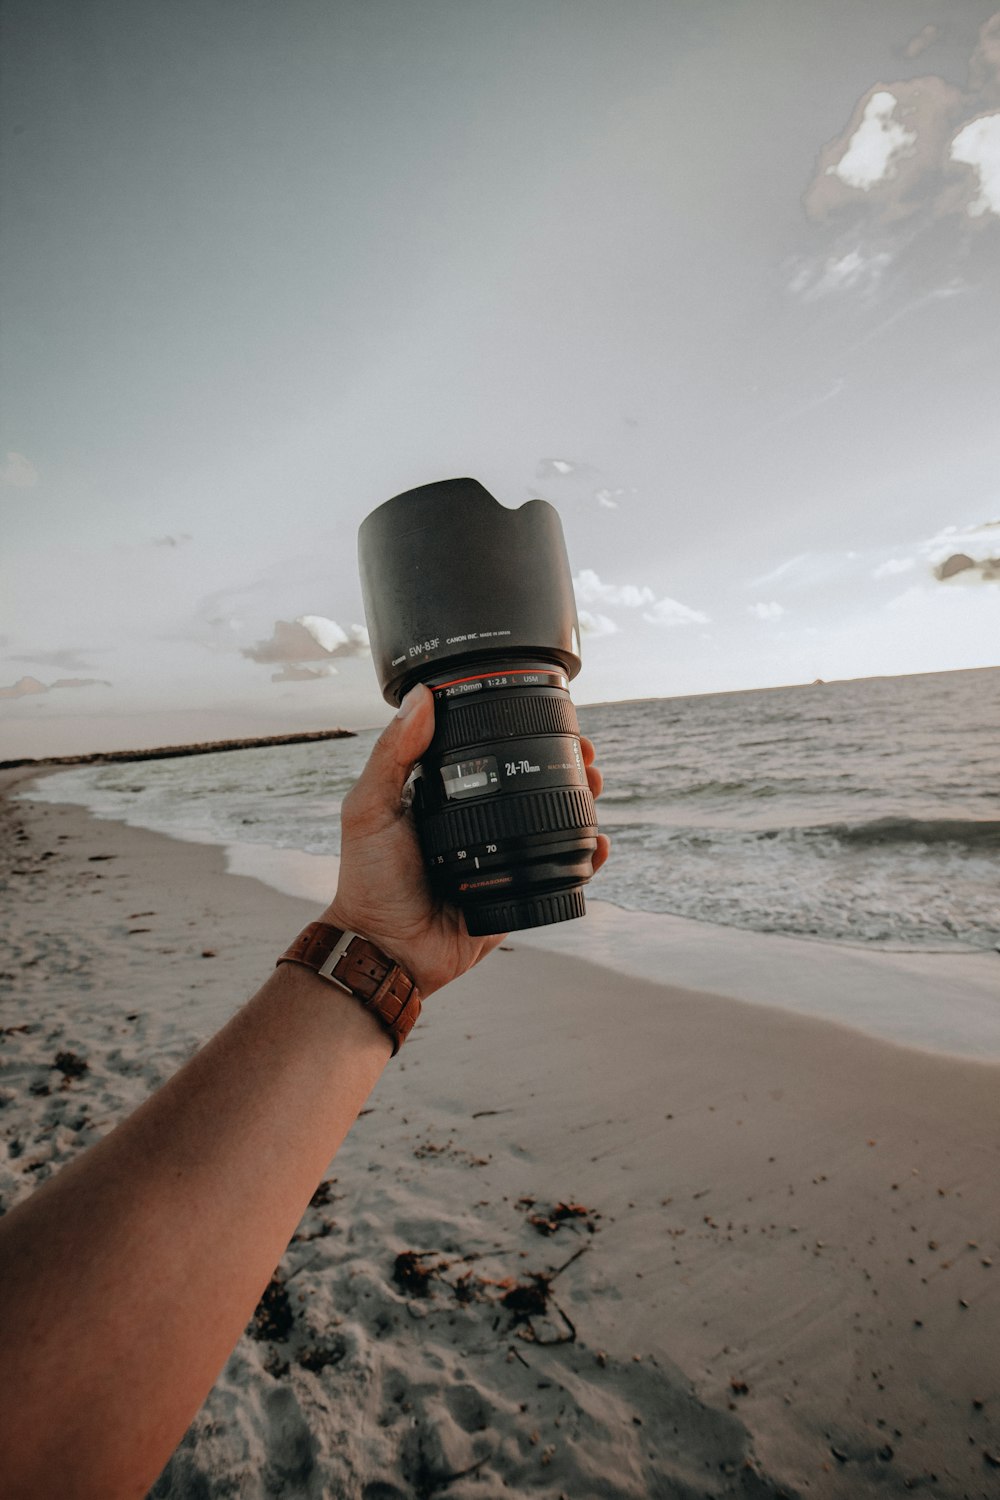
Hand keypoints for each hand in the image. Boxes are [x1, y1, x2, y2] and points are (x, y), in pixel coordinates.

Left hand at [322, 683, 609, 996]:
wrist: (386, 950)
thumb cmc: (369, 881)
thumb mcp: (370, 808)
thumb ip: (391, 753)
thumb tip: (421, 696)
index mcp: (446, 795)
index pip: (492, 753)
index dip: (523, 733)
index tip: (550, 717)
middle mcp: (478, 821)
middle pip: (532, 783)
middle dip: (567, 764)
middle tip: (586, 755)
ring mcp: (502, 857)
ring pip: (554, 822)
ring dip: (584, 801)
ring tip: (596, 786)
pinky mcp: (519, 893)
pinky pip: (562, 872)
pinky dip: (588, 858)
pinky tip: (601, 843)